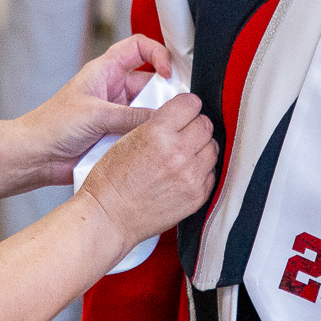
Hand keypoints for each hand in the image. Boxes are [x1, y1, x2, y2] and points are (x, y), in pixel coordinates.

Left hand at [16, 35, 174, 186]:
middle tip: (174, 109)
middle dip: (164, 94)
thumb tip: (163, 117)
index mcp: (105, 70)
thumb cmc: (52, 125)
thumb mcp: (95, 114)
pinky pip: (141, 131)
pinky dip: (148, 136)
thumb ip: (131, 116)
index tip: (169, 73)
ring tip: (160, 130)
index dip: (158, 54)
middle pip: (151, 82)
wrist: (37, 156)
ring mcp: (117, 112)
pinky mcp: (118, 134)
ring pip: (149, 110)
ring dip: (155, 119)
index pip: (139, 47)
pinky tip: (150, 144)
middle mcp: (114, 89)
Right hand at [78, 92, 216, 245]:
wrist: (108, 216)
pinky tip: (186, 172)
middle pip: (205, 125)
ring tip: (185, 153)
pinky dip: (202, 170)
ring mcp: (190, 176)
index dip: (187, 106)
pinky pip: (211, 173)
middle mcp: (178, 152)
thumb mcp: (127, 138)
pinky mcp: (197, 196)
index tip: (185, 110)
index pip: (191, 104)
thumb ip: (157, 125)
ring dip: (201, 147)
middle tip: (185, 132)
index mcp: (158, 133)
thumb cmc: (110, 181)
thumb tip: (178, 117)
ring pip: (212, 148)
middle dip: (195, 125)